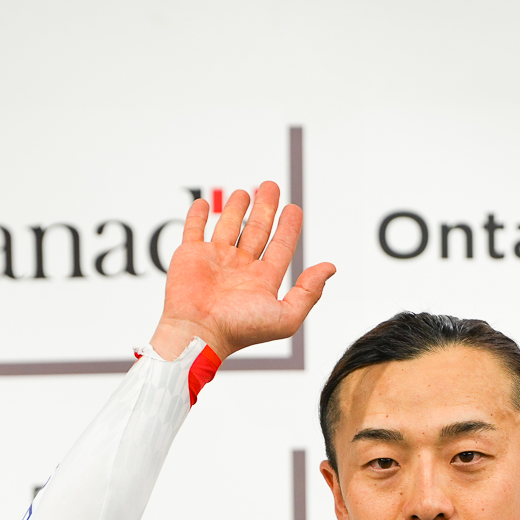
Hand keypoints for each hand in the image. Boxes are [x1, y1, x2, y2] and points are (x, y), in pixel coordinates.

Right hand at [150, 181, 334, 360]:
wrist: (198, 332)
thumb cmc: (240, 330)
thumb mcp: (286, 317)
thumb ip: (309, 293)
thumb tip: (330, 268)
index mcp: (261, 281)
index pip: (280, 246)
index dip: (288, 227)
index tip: (294, 209)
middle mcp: (239, 269)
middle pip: (256, 231)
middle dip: (265, 208)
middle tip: (270, 187)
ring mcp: (214, 260)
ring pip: (228, 227)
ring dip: (237, 209)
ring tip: (245, 193)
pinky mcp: (190, 255)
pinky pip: (194, 230)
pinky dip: (198, 216)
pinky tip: (205, 204)